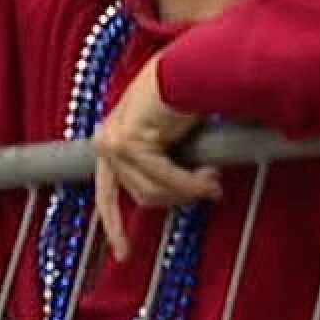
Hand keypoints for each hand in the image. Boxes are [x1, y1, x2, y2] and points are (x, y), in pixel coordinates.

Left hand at [91, 55, 217, 260]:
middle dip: (179, 197)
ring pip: (153, 192)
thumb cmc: (185, 94)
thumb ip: (163, 167)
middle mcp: (106, 142)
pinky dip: (190, 183)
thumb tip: (176, 202)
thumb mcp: (169, 139)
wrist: (191, 65)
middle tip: (210, 188)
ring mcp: (114, 142)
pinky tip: (210, 177)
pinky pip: (164, 179)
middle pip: (142, 196)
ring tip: (213, 179)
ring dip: (189, 191)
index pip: (107, 194)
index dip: (114, 225)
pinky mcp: (129, 142)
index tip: (123, 255)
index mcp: (112, 141)